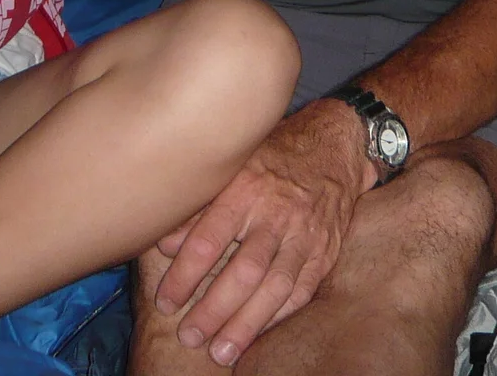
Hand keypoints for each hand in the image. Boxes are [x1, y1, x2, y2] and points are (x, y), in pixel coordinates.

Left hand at [152, 100, 371, 366]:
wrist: (332, 145)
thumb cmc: (270, 157)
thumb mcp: (232, 168)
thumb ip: (200, 206)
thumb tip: (164, 245)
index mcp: (245, 188)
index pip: (209, 239)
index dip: (185, 274)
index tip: (166, 301)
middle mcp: (276, 212)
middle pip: (243, 270)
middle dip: (215, 308)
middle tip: (190, 335)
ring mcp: (305, 233)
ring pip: (274, 286)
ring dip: (246, 323)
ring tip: (221, 351)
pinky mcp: (325, 249)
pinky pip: (301, 290)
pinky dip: (279, 316)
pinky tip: (257, 333)